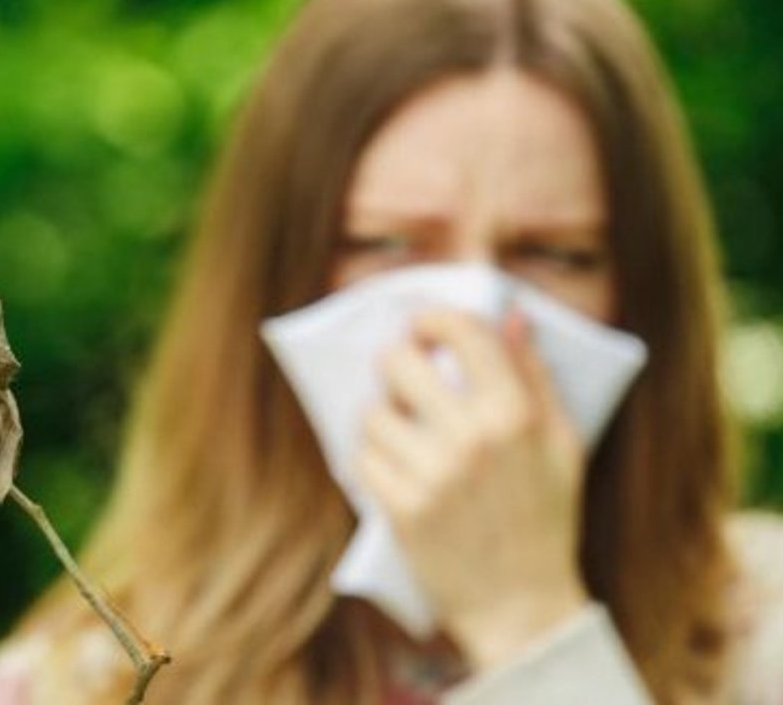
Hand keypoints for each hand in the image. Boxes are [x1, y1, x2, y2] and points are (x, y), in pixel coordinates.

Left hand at [357, 308, 589, 669]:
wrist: (522, 606)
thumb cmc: (545, 520)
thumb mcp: (562, 445)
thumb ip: (536, 376)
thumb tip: (513, 315)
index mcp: (516, 414)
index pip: (462, 331)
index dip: (432, 319)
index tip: (422, 326)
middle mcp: (473, 438)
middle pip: (399, 362)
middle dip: (395, 364)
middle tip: (401, 379)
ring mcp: (434, 474)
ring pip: (371, 412)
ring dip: (380, 418)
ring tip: (399, 433)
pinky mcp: (402, 510)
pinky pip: (361, 458)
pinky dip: (370, 460)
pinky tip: (392, 470)